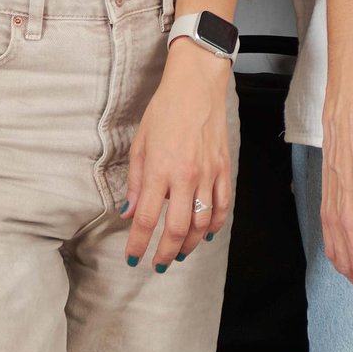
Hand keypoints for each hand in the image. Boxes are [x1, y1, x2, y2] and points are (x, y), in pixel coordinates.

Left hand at [124, 41, 232, 269]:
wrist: (197, 87)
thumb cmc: (164, 111)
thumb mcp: (140, 143)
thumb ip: (135, 181)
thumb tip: (129, 212)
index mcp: (160, 169)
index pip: (148, 218)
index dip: (139, 244)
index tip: (133, 259)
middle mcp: (186, 176)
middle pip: (178, 228)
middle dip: (166, 252)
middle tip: (158, 265)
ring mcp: (208, 174)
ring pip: (203, 222)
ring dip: (190, 243)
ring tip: (179, 253)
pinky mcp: (223, 169)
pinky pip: (222, 206)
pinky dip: (215, 225)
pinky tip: (207, 234)